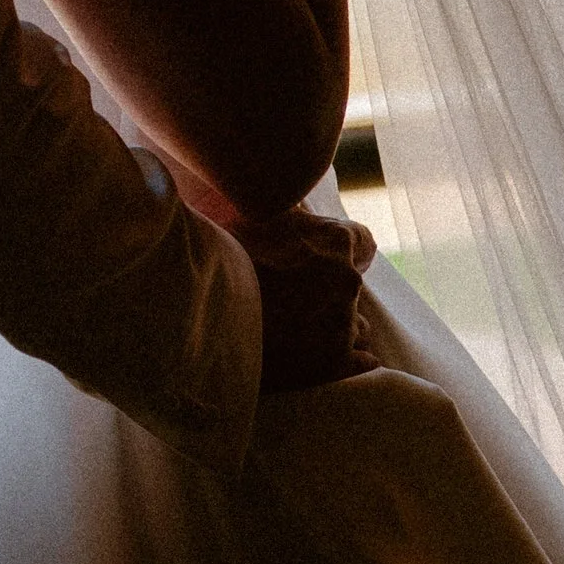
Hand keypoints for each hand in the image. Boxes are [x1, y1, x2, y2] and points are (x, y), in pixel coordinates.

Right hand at [242, 205, 374, 393]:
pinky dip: (349, 360)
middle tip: (293, 296)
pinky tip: (325, 357)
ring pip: (352, 324)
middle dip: (329, 290)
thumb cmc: (225, 261)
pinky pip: (360, 361)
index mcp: (334, 242)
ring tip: (297, 331)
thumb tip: (288, 199)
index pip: (361, 242)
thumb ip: (286, 211)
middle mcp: (346, 282)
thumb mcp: (255, 217)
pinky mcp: (333, 363)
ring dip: (332, 325)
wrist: (202, 313)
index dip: (338, 250)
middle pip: (350, 286)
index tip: (321, 259)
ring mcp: (341, 326)